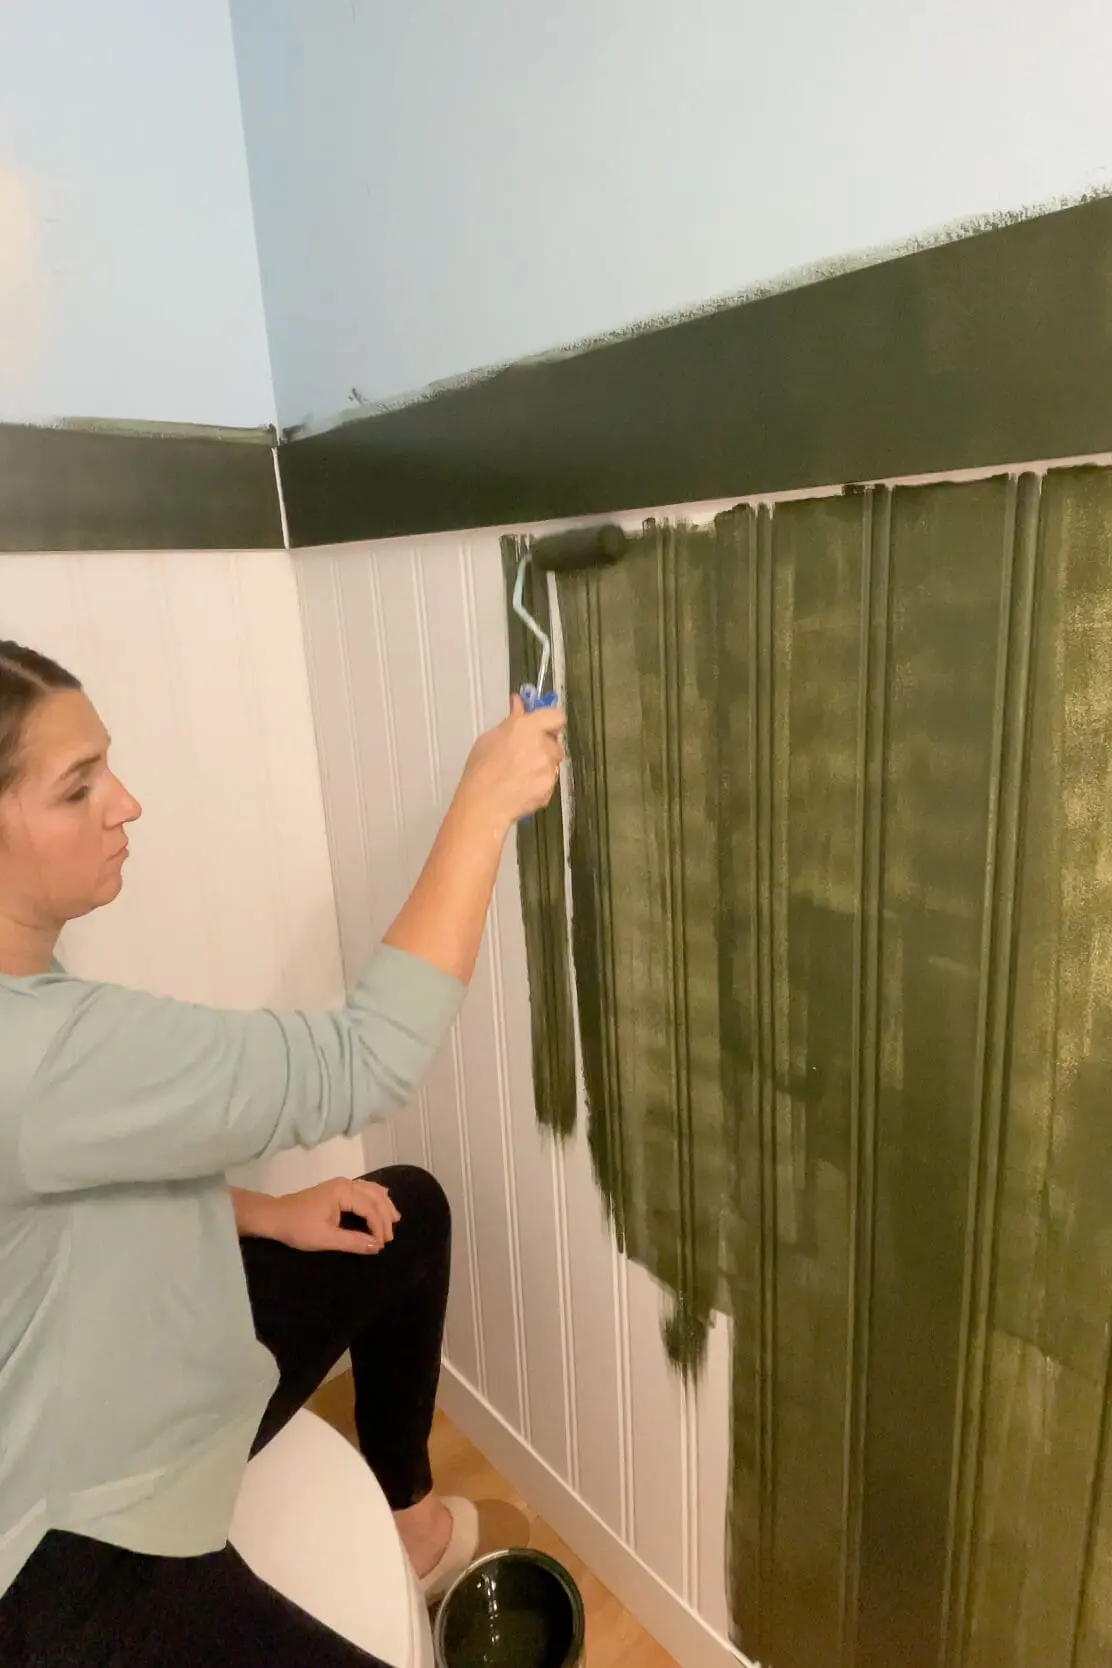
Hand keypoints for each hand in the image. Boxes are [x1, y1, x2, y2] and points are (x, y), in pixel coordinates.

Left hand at [270, 1177, 400, 1253]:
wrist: (274, 1217)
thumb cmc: (298, 1228)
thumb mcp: (325, 1239)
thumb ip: (353, 1241)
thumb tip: (377, 1246)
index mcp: (343, 1192)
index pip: (370, 1208)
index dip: (379, 1227)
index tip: (382, 1245)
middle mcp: (346, 1183)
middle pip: (375, 1196)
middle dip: (385, 1216)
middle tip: (390, 1237)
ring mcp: (341, 1184)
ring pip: (371, 1190)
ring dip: (383, 1205)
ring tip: (394, 1219)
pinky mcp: (337, 1189)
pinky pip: (364, 1190)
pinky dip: (375, 1198)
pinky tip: (381, 1202)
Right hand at [457, 694, 565, 830]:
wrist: (484, 803)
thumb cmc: (481, 771)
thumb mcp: (490, 738)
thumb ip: (511, 721)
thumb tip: (518, 705)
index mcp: (528, 727)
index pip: (556, 716)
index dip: (550, 721)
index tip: (542, 725)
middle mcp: (543, 745)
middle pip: (555, 741)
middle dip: (544, 746)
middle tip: (524, 753)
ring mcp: (548, 767)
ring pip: (553, 762)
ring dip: (542, 765)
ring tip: (519, 773)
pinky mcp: (550, 786)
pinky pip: (549, 780)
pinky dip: (540, 782)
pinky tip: (522, 786)